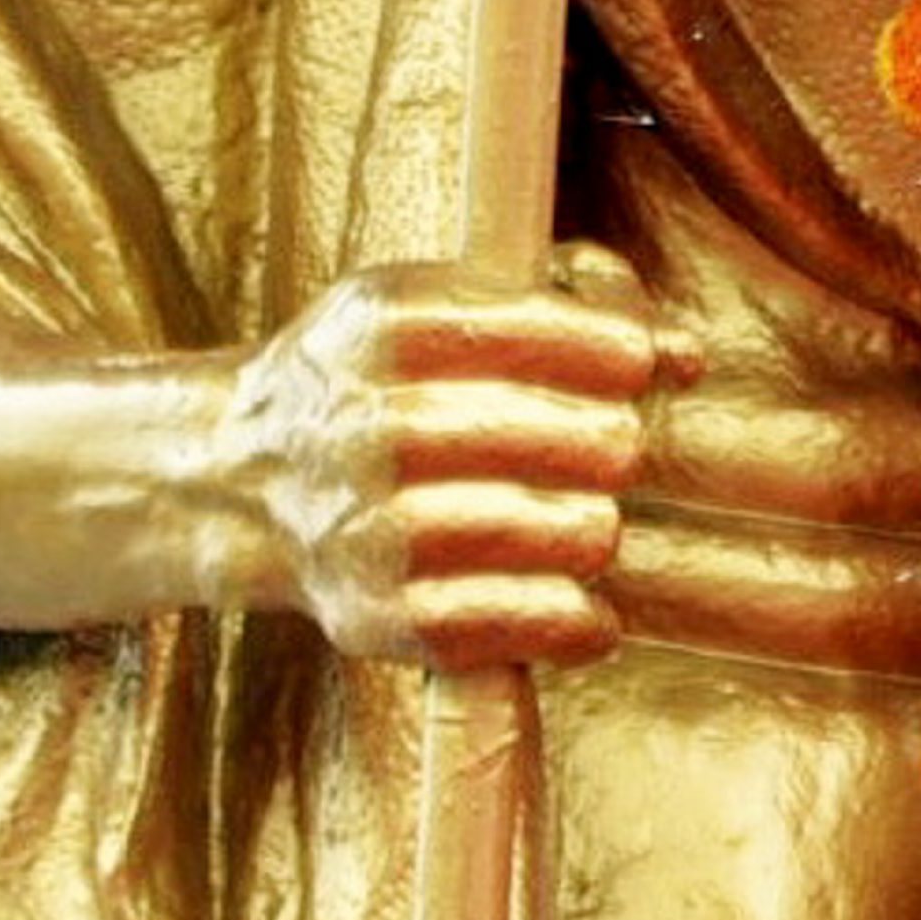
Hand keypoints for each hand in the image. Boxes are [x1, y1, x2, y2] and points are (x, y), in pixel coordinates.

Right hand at [205, 247, 692, 667]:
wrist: (235, 480)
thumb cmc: (380, 375)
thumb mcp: (445, 295)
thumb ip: (576, 296)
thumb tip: (685, 357)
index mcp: (390, 327)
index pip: (564, 335)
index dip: (625, 353)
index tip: (634, 368)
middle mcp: (373, 429)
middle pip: (596, 440)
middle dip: (615, 443)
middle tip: (596, 450)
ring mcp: (370, 532)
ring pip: (577, 534)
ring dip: (595, 527)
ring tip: (574, 516)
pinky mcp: (375, 620)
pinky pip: (526, 624)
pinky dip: (576, 617)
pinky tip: (580, 602)